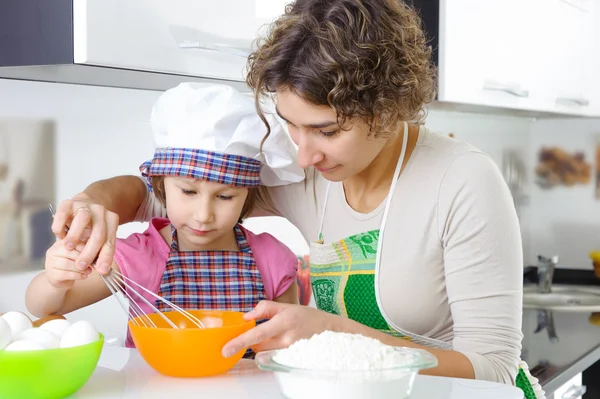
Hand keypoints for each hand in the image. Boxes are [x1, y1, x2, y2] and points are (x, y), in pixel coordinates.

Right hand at [44, 240, 92, 289]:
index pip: (73, 241)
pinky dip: (77, 276)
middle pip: (69, 252)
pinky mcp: (51, 275)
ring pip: (66, 264)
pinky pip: (65, 274)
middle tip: (92, 264)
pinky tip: (84, 276)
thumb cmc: (73, 264)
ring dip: (80, 268)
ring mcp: (49, 263)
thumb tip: (98, 248)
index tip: (94, 254)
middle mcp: (52, 251)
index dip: (85, 248)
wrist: (60, 279)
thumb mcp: (79, 254)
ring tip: (89, 271)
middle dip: (83, 259)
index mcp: (60, 243)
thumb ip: (85, 249)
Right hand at [51, 194, 118, 273]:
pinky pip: (63, 214)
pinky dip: (61, 226)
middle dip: (89, 252)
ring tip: (69, 248)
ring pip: (82, 219)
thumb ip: (100, 251)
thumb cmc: (91, 229)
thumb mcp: (99, 239)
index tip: (101, 270)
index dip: (106, 256)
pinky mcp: (67, 203)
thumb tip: (102, 269)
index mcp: (111, 219)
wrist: (82, 207)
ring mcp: (83, 205)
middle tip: (81, 264)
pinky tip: (60, 236)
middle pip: (98, 232)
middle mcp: (99, 210)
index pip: (109, 241)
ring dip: (75, 235)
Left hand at [221, 301, 339, 357]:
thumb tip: (246, 317)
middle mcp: (287, 339)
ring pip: (264, 353)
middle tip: (263, 330)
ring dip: (262, 346)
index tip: (226, 350)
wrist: (328, 329)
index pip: (258, 334)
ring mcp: (291, 352)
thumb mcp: (285, 306)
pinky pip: (273, 358)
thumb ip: (264, 308)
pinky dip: (270, 351)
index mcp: (284, 322)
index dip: (240, 342)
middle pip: (257, 346)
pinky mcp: (293, 360)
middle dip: (253, 340)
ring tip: (274, 336)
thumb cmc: (305, 316)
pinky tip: (278, 344)